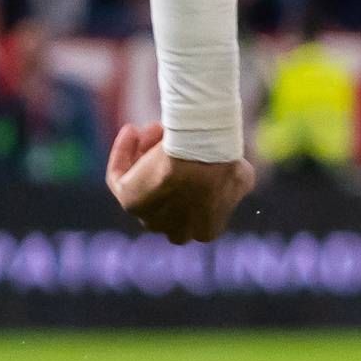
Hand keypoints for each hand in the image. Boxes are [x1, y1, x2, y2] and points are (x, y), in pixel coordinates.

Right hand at [108, 122, 257, 241]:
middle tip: (169, 140)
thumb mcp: (241, 174)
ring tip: (154, 128)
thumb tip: (231, 171)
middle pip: (168, 196)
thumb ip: (234, 180)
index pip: (197, 208)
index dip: (194, 178)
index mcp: (206, 231)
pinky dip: (123, 153)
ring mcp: (151, 219)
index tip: (192, 155)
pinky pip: (119, 177)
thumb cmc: (222, 163)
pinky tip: (131, 130)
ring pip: (145, 186)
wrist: (197, 158)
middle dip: (168, 168)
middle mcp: (176, 231)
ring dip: (146, 157)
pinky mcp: (129, 202)